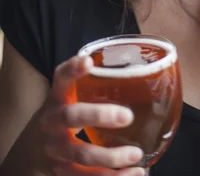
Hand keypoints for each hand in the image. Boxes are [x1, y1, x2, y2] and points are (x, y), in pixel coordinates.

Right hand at [39, 55, 144, 175]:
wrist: (30, 151)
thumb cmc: (63, 115)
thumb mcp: (70, 98)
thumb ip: (93, 86)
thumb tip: (143, 71)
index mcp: (56, 98)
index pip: (60, 79)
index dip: (72, 70)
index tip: (88, 62)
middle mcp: (51, 122)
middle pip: (71, 116)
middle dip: (99, 115)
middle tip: (128, 116)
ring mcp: (54, 150)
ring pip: (80, 155)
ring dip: (110, 157)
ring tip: (137, 154)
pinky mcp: (60, 173)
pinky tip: (134, 174)